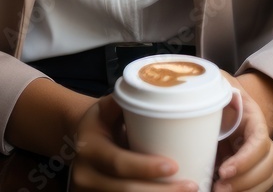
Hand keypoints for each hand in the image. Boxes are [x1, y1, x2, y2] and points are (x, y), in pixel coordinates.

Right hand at [69, 95, 199, 191]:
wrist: (81, 141)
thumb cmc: (102, 122)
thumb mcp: (106, 108)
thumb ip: (124, 101)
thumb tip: (153, 90)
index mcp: (89, 148)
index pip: (119, 163)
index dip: (146, 168)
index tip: (174, 166)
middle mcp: (85, 176)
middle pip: (126, 191)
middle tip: (191, 186)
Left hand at [213, 85, 272, 191]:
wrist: (220, 101)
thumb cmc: (220, 92)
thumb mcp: (219, 84)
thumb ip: (219, 85)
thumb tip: (215, 88)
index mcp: (255, 120)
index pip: (260, 143)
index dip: (245, 160)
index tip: (223, 170)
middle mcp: (260, 141)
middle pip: (267, 167)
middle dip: (245, 181)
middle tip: (219, 187)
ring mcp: (256, 157)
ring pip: (264, 180)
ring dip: (245, 190)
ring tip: (219, 191)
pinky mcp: (247, 169)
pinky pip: (253, 185)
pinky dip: (241, 191)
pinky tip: (219, 188)